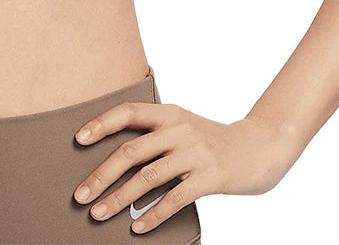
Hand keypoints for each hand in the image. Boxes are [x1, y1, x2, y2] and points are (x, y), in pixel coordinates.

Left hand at [72, 100, 292, 233]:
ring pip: (148, 177)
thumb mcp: (183, 126)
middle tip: (80, 195)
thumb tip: (112, 159)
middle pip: (131, 151)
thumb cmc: (211, 140)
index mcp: (169, 113)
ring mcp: (195, 153)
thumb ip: (155, 135)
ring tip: (98, 214)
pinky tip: (136, 228)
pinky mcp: (211, 177)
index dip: (101, 124)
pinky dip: (152, 214)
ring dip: (119, 198)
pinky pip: (175, 198)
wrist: (260, 148)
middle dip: (101, 175)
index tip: (78, 140)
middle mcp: (179, 129)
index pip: (128, 112)